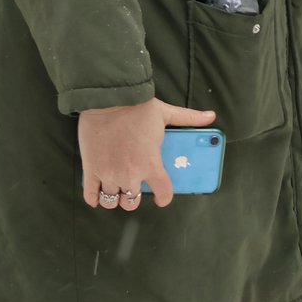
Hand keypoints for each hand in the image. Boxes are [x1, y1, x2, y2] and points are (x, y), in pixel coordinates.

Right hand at [79, 98, 215, 209]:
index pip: (163, 193)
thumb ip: (188, 119)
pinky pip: (91, 195)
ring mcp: (109, 173)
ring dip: (115, 197)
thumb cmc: (137, 106)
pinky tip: (97, 192)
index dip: (164, 197)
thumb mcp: (165, 113)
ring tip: (116, 187)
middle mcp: (130, 174)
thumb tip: (211, 116)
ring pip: (112, 202)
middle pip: (132, 203)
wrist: (108, 98)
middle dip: (134, 198)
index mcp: (151, 164)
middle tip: (133, 185)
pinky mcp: (91, 169)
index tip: (161, 196)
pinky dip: (94, 198)